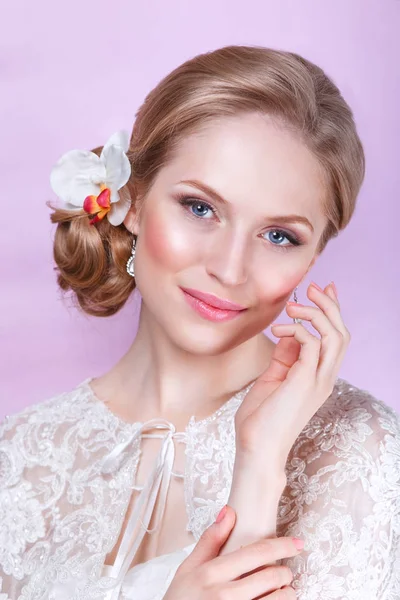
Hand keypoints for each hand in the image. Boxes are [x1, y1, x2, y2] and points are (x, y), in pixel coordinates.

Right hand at [164, 505, 300, 599]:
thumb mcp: (188, 568)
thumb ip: (210, 540)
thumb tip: (228, 511)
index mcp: (211, 573)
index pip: (256, 553)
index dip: (282, 546)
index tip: (297, 543)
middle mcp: (224, 595)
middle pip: (271, 576)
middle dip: (284, 572)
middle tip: (284, 572)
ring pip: (278, 599)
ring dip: (287, 593)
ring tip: (284, 590)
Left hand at [234, 281, 349, 471]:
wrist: (256, 449)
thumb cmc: (260, 419)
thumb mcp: (273, 378)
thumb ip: (285, 356)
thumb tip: (288, 333)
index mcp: (318, 378)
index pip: (335, 339)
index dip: (332, 312)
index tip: (321, 291)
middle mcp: (324, 378)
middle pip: (342, 333)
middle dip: (329, 306)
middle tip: (311, 288)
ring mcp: (318, 381)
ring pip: (335, 336)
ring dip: (316, 314)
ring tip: (294, 306)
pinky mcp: (304, 381)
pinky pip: (311, 343)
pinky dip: (297, 330)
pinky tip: (278, 331)